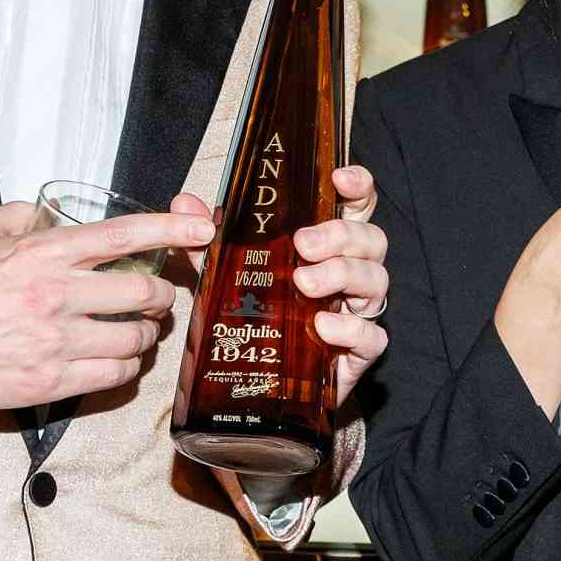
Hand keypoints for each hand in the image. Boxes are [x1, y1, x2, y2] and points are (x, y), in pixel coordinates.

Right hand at [0, 201, 203, 408]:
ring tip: (136, 330)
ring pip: (136, 338)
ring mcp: (56, 341)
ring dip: (145, 334)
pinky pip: (113, 375)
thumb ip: (19, 216)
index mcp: (43, 253)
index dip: (172, 228)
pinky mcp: (51, 381)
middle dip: (161, 296)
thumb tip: (45, 214)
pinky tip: (115, 359)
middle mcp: (56, 294)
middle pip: (144, 292)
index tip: (201, 228)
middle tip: (157, 298)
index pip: (124, 235)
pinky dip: (124, 366)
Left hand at [172, 167, 390, 407]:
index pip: (358, 206)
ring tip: (303, 284)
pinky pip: (373, 336)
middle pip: (372, 239)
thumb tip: (184, 203)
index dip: (358, 186)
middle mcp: (353, 271)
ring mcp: (360, 311)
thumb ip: (212, 238)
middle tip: (303, 244)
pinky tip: (321, 326)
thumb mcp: (231, 272)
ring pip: (377, 280)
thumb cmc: (262, 313)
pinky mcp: (361, 351)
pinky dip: (350, 328)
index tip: (339, 179)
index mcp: (331, 245)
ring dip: (343, 275)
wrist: (269, 381)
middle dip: (341, 235)